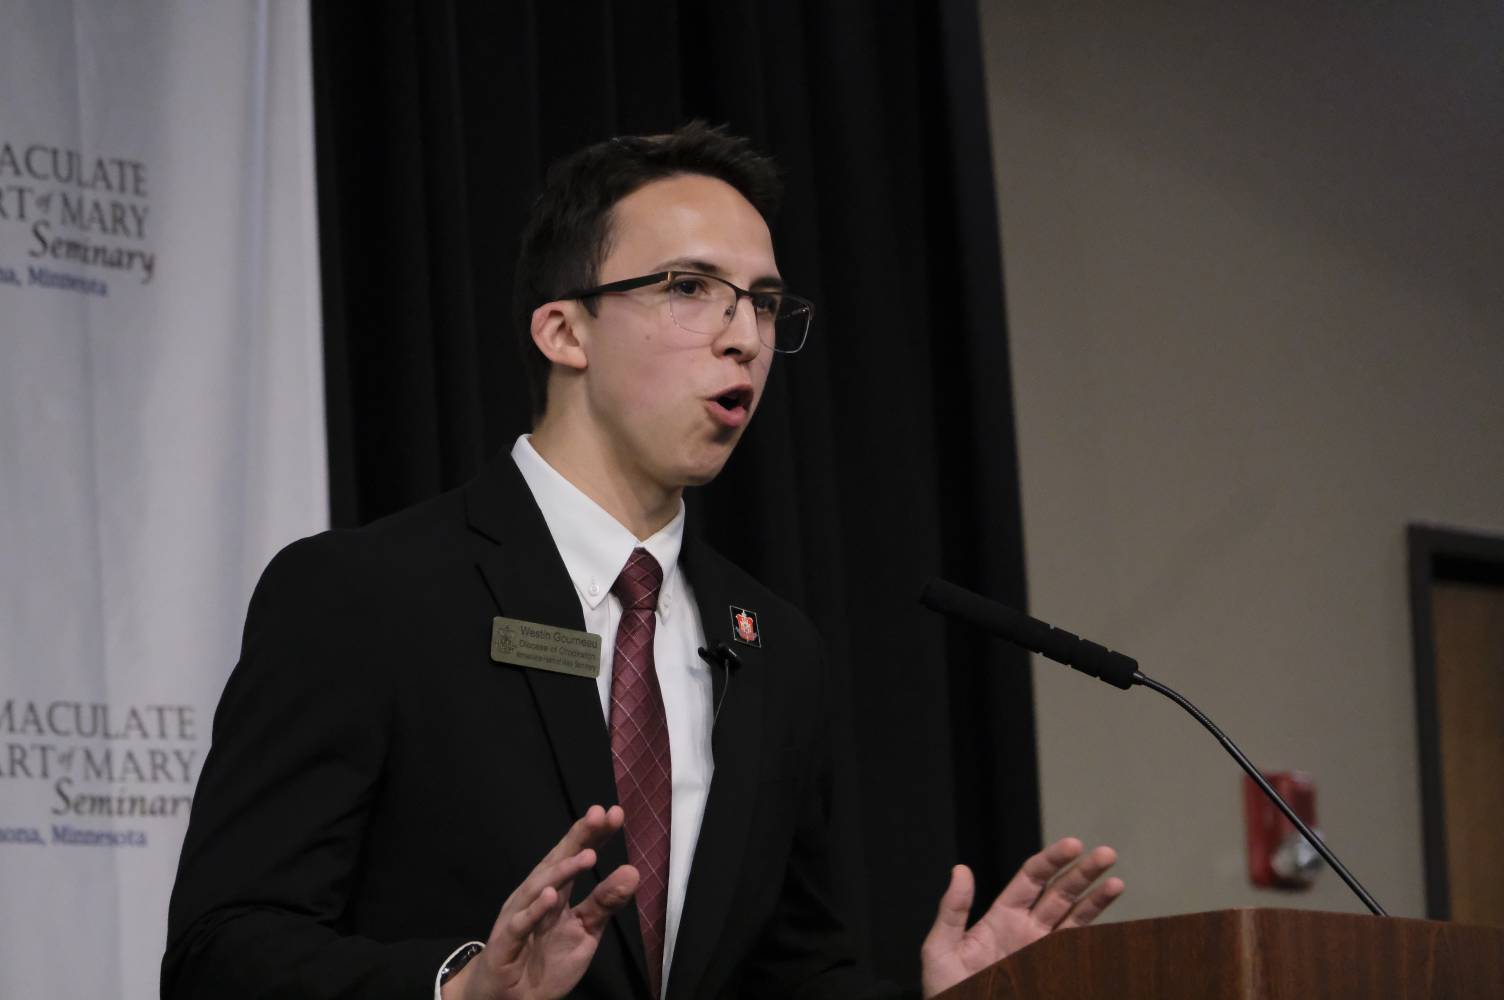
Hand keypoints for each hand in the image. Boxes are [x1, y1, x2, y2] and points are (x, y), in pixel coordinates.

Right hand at [444, 805, 639, 999]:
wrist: (513, 999)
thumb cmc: (546, 960)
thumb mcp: (585, 930)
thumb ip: (605, 903)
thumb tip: (633, 871)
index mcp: (557, 890)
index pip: (575, 854)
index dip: (593, 834)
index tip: (615, 813)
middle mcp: (536, 895)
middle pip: (557, 861)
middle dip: (578, 838)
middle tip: (600, 815)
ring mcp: (519, 916)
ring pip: (540, 887)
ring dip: (563, 870)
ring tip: (589, 855)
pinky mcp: (506, 942)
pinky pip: (520, 924)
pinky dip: (534, 910)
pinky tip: (550, 896)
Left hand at [919, 837, 1123, 997]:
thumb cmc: (947, 991)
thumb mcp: (941, 948)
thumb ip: (953, 910)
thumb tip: (960, 869)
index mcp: (1002, 917)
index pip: (1032, 879)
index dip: (1053, 860)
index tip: (1074, 845)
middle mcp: (1028, 929)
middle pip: (1061, 893)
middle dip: (1083, 872)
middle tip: (1105, 853)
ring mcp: (1043, 951)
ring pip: (1076, 918)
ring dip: (1097, 899)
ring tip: (1116, 881)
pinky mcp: (1054, 973)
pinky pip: (1077, 949)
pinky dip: (1095, 934)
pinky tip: (1107, 923)